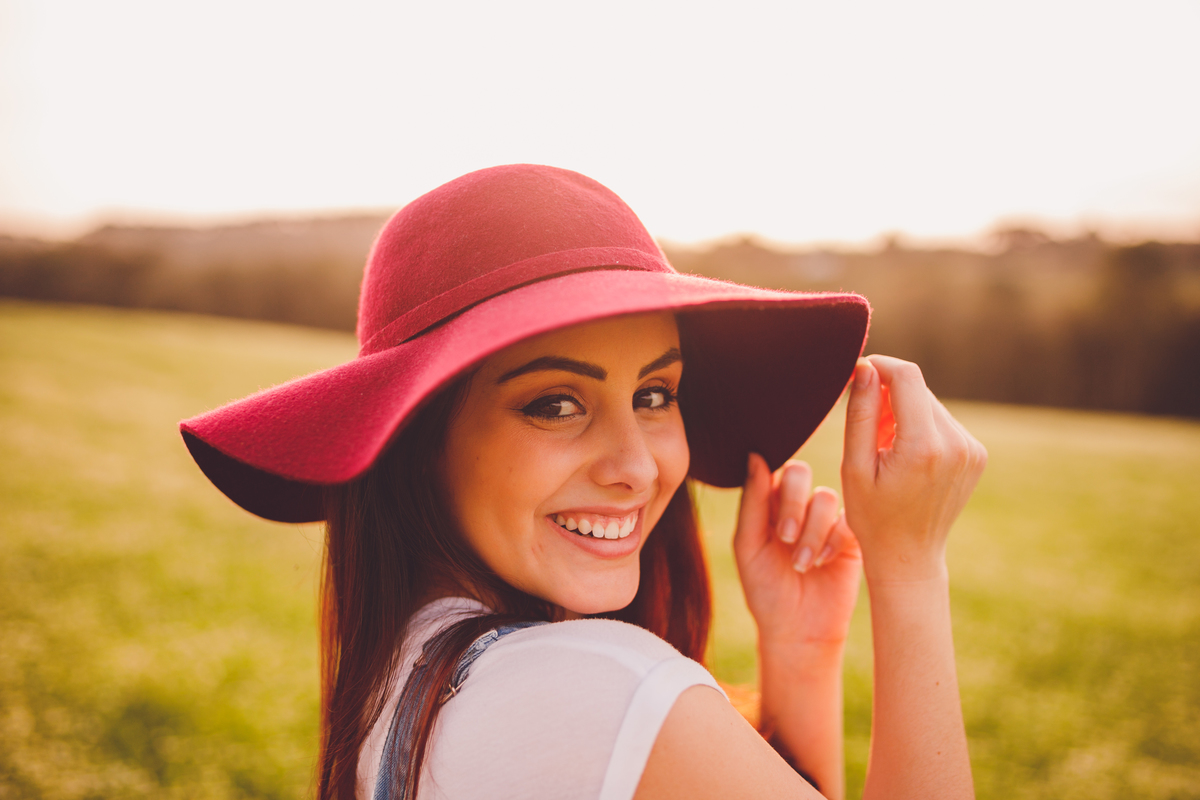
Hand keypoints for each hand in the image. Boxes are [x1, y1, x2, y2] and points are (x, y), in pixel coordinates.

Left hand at [734, 454, 861, 646]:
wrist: (798, 630)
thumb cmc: (766, 589)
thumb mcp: (749, 547)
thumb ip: (752, 502)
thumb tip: (754, 456)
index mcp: (769, 502)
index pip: (772, 470)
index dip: (775, 490)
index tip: (773, 525)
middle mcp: (798, 504)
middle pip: (800, 472)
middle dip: (793, 506)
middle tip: (785, 538)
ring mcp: (826, 519)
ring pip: (824, 497)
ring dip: (811, 531)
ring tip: (802, 564)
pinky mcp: (851, 537)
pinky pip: (847, 519)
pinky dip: (833, 539)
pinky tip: (823, 562)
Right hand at [841, 355, 986, 583]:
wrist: (908, 555)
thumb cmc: (872, 515)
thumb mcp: (854, 466)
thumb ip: (861, 413)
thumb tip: (866, 368)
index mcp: (923, 447)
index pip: (907, 377)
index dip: (880, 366)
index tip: (857, 374)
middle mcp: (956, 444)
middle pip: (918, 390)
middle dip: (888, 396)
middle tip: (867, 429)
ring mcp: (971, 450)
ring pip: (930, 404)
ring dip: (904, 412)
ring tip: (885, 448)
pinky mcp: (976, 454)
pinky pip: (943, 422)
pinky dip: (921, 427)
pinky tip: (905, 456)